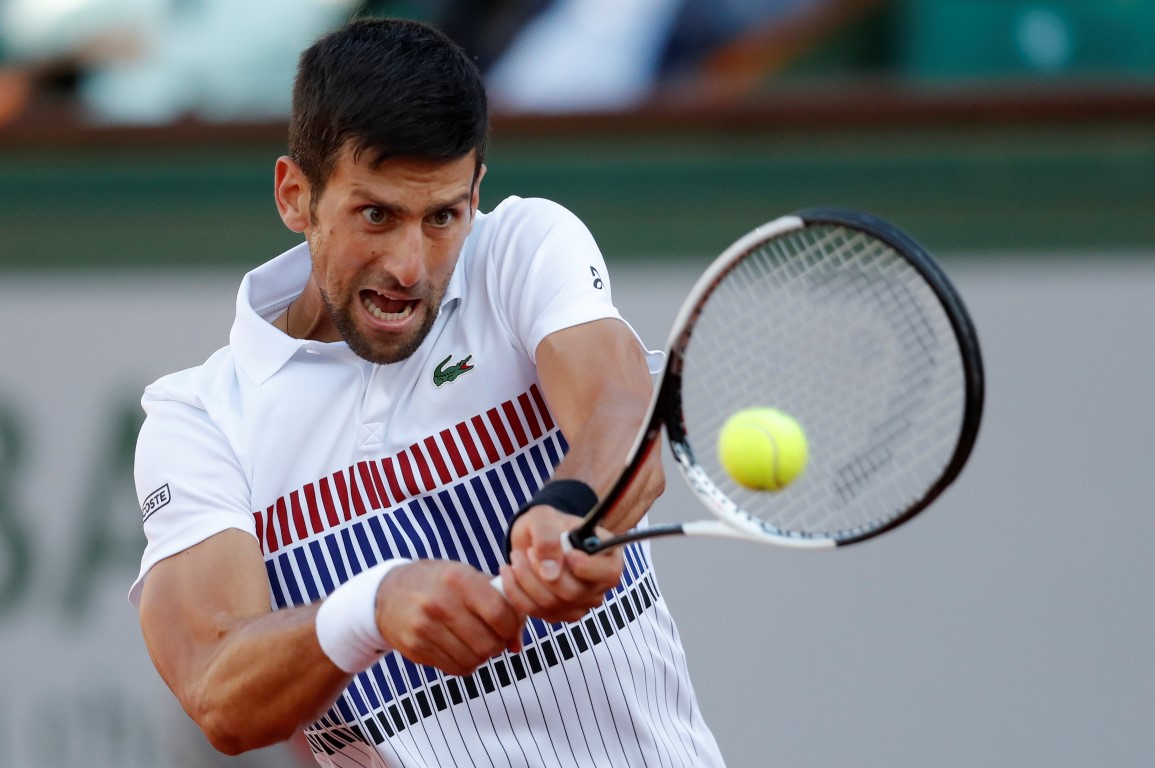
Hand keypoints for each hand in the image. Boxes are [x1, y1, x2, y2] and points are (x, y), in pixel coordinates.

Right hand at [375, 560, 524, 675]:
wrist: (389, 592)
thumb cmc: (440, 583)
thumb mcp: (468, 578)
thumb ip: (500, 604)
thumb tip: (517, 645)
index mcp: (459, 579)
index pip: (500, 614)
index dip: (511, 626)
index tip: (508, 627)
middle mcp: (441, 603)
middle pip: (488, 643)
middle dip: (497, 645)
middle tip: (493, 638)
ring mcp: (425, 628)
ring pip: (473, 660)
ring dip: (481, 656)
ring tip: (475, 642)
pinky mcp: (416, 648)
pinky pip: (455, 668)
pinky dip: (465, 664)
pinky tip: (460, 649)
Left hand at [499, 506, 623, 622]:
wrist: (533, 539)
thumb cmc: (547, 525)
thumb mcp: (544, 518)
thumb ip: (548, 538)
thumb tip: (550, 573)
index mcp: (607, 557)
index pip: (610, 573)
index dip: (588, 568)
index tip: (568, 554)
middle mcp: (598, 585)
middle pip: (574, 593)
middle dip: (542, 571)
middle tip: (528, 551)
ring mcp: (580, 603)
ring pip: (551, 604)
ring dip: (525, 580)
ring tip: (516, 557)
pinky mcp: (558, 614)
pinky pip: (535, 611)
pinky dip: (516, 591)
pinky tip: (509, 572)